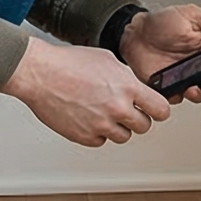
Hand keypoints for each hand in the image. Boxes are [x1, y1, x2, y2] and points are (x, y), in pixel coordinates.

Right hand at [3, 37, 174, 148]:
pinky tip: (88, 118)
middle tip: (125, 111)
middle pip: (144, 126)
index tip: (154, 110)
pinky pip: (100, 142)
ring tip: (102, 112)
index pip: (160, 109)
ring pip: (123, 136)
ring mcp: (101, 125)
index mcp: (127, 87)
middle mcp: (117, 108)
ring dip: (116, 127)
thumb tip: (134, 86)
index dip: (157, 110)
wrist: (40, 74)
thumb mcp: (106, 59)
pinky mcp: (84, 136)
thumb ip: (125, 76)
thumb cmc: (67, 63)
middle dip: (136, 118)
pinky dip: (96, 133)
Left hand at [120, 5, 200, 104]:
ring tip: (193, 87)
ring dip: (200, 92)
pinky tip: (174, 88)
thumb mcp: (192, 15)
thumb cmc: (161, 22)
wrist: (134, 33)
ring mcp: (186, 76)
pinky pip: (178, 97)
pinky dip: (177, 96)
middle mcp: (200, 64)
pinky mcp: (170, 86)